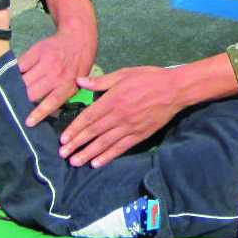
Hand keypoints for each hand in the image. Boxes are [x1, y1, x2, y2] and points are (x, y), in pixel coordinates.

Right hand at [20, 29, 96, 127]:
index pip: (51, 102)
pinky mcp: (36, 51)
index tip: (28, 122)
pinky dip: (15, 72)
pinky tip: (15, 76)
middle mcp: (57, 74)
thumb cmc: (77, 66)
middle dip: (22, 100)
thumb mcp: (76, 85)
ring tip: (10, 92)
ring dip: (16, 87)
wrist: (78, 38)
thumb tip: (46, 114)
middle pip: (32, 92)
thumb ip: (62, 98)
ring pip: (23, 80)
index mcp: (68, 86)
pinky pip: (20, 65)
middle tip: (14, 106)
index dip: (39, 113)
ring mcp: (46, 62)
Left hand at [59, 66, 182, 167]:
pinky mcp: (140, 135)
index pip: (88, 117)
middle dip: (77, 144)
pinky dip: (108, 156)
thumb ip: (101, 81)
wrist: (174, 90)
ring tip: (75, 162)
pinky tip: (97, 163)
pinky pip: (121, 148)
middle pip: (93, 132)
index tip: (63, 138)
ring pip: (105, 143)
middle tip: (63, 154)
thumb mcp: (124, 74)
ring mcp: (129, 127)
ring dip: (88, 153)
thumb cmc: (148, 78)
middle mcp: (118, 116)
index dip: (75, 129)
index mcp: (112, 100)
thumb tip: (79, 81)